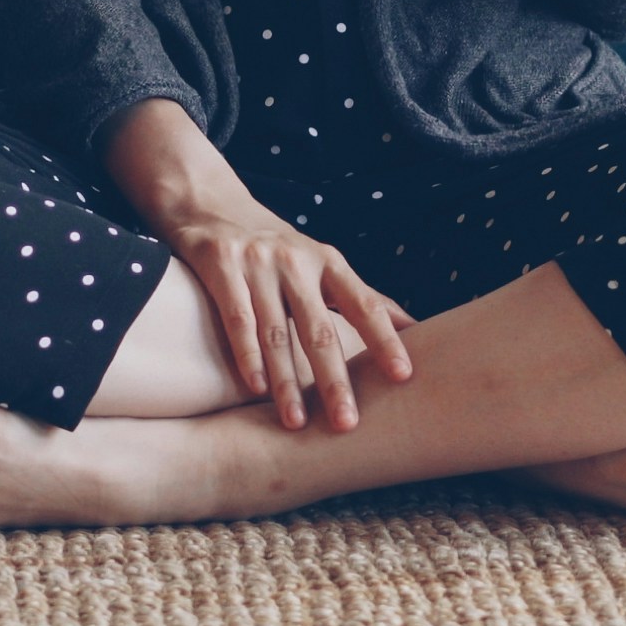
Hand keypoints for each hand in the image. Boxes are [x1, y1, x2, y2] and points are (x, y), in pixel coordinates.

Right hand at [104, 100, 413, 430]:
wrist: (209, 201)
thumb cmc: (277, 248)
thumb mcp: (323, 264)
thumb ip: (364, 297)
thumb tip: (416, 327)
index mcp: (328, 261)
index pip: (364, 304)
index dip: (384, 339)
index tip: (404, 376)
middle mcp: (297, 260)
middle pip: (320, 329)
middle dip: (334, 380)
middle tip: (347, 424)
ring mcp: (257, 261)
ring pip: (277, 332)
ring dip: (286, 382)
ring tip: (296, 423)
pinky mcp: (220, 262)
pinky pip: (237, 317)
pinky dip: (247, 354)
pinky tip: (255, 388)